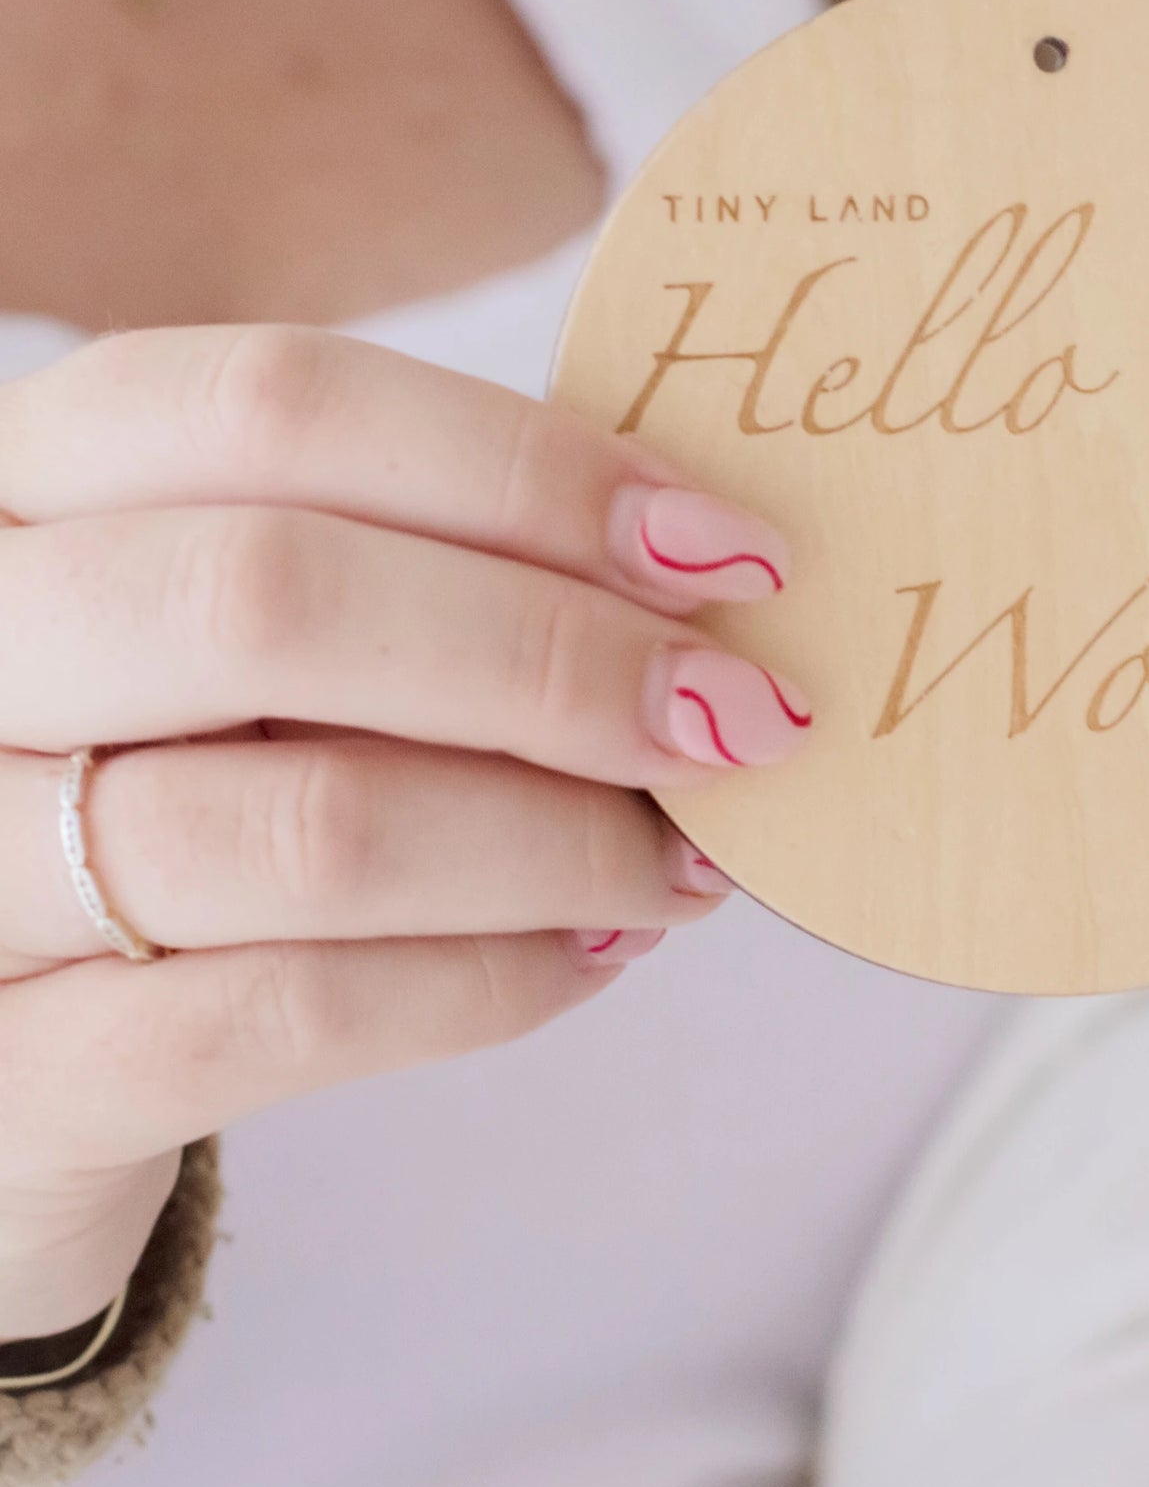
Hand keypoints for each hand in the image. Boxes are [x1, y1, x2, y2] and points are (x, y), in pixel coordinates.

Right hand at [0, 326, 806, 1342]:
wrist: (5, 1053)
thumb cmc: (179, 787)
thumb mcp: (255, 645)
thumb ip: (423, 578)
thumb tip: (697, 572)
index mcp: (29, 488)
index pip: (276, 407)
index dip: (526, 468)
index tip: (723, 552)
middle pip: (277, 594)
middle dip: (560, 657)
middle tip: (737, 718)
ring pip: (306, 824)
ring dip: (558, 841)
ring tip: (683, 862)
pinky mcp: (13, 1079)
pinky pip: (288, 1016)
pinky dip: (487, 980)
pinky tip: (594, 954)